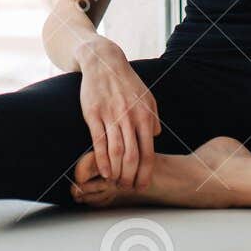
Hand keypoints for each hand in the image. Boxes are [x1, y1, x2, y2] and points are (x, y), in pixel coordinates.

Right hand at [76, 42, 160, 189]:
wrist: (104, 62)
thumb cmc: (127, 82)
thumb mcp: (147, 97)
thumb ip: (153, 118)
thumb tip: (155, 136)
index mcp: (145, 116)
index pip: (148, 151)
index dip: (145, 172)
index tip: (142, 185)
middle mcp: (130, 117)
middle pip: (133, 156)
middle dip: (131, 177)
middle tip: (128, 188)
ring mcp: (111, 115)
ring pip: (117, 151)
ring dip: (117, 172)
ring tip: (116, 183)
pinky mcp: (94, 114)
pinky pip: (99, 141)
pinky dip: (102, 160)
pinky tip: (104, 172)